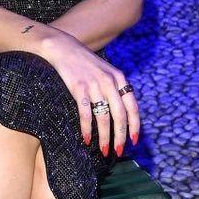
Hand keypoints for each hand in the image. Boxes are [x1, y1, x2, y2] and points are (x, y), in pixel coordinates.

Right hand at [38, 31, 140, 156]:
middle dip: (121, 136)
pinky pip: (85, 114)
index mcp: (119, 78)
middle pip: (120, 115)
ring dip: (105, 137)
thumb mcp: (106, 71)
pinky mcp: (78, 88)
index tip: (134, 141)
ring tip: (103, 150)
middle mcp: (110, 82)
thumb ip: (116, 88)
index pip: (132, 107)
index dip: (135, 126)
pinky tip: (86, 139)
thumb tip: (123, 115)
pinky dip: (87, 129)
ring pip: (104, 117)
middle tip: (119, 151)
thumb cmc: (85, 63)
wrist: (63, 47)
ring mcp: (94, 85)